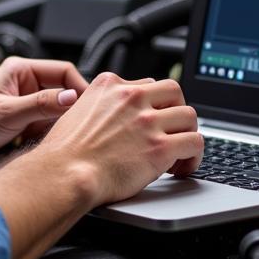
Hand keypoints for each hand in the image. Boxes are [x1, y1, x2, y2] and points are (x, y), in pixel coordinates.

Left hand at [0, 56, 87, 155]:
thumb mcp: (8, 113)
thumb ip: (41, 104)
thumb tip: (71, 98)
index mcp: (21, 70)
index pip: (63, 71)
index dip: (78, 87)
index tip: (89, 105)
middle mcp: (25, 82)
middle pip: (62, 91)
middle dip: (67, 110)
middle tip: (76, 125)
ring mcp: (26, 101)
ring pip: (56, 110)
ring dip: (56, 124)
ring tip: (54, 136)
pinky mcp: (25, 118)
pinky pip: (46, 123)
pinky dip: (47, 133)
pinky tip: (42, 142)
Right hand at [35, 72, 203, 207]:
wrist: (64, 174)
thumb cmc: (64, 153)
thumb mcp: (76, 111)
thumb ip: (98, 106)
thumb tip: (107, 116)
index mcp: (110, 86)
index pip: (146, 84)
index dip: (152, 105)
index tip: (153, 119)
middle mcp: (131, 98)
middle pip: (174, 91)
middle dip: (176, 111)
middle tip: (172, 130)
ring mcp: (147, 121)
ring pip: (189, 116)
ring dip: (187, 133)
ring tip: (180, 151)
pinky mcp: (160, 147)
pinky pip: (194, 143)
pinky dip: (194, 156)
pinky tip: (183, 167)